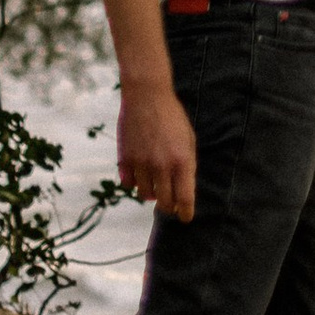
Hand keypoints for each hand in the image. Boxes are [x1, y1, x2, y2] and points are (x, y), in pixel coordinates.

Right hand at [118, 74, 196, 223]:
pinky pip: (128, 183)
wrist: (147, 95)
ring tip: (156, 184)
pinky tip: (140, 174)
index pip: (185, 198)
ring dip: (151, 194)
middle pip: (164, 202)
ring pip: (145, 194)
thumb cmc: (173, 118)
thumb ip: (187, 166)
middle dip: (168, 207)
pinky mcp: (125, 158)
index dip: (186, 213)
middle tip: (170, 205)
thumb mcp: (188, 140)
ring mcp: (141, 163)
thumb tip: (183, 192)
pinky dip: (134, 183)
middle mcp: (161, 165)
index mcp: (182, 160)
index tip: (186, 218)